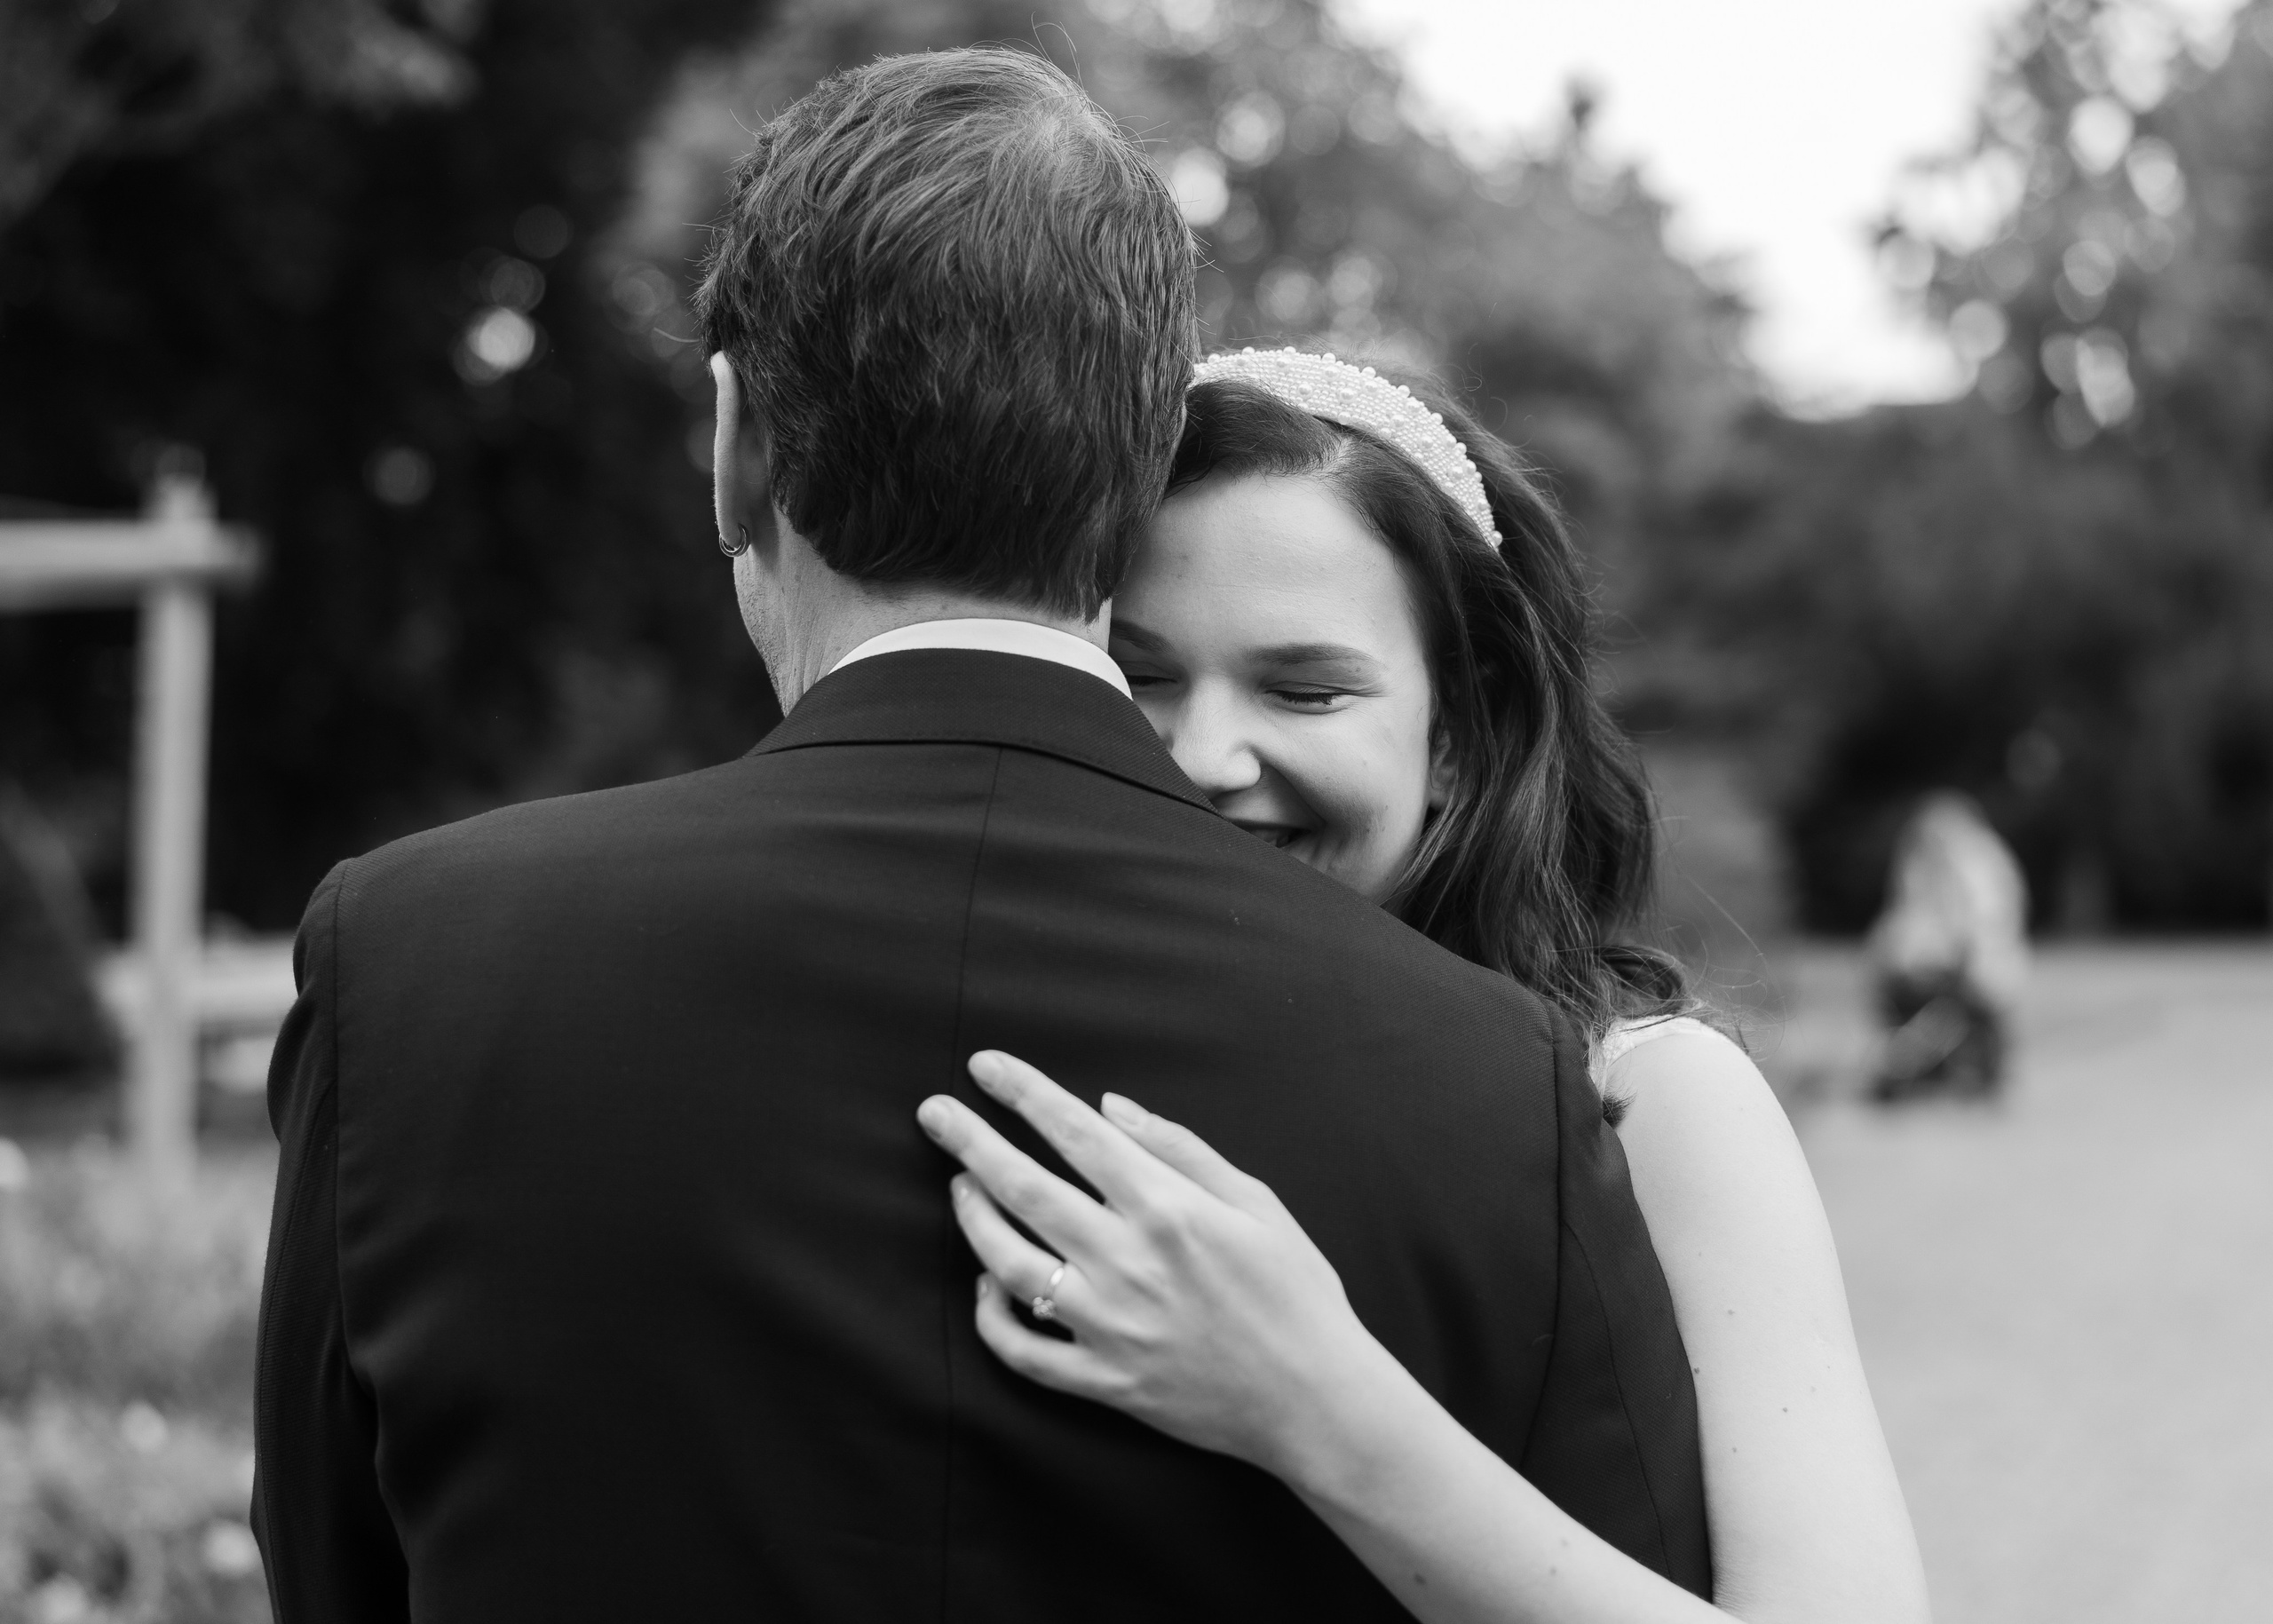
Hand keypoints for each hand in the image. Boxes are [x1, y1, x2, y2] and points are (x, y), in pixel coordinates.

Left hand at [915, 1051, 1392, 1478]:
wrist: (1316, 1400)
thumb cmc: (1295, 1292)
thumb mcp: (1256, 1201)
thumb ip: (1180, 1149)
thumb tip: (1111, 1108)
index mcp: (1167, 1208)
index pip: (1074, 1133)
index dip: (1023, 1092)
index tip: (983, 1065)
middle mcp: (1127, 1261)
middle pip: (1023, 1188)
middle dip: (969, 1142)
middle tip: (934, 1113)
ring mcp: (1109, 1325)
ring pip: (1007, 1262)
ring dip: (973, 1217)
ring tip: (960, 1187)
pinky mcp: (1103, 1380)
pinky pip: (1022, 1349)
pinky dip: (992, 1315)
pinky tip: (987, 1283)